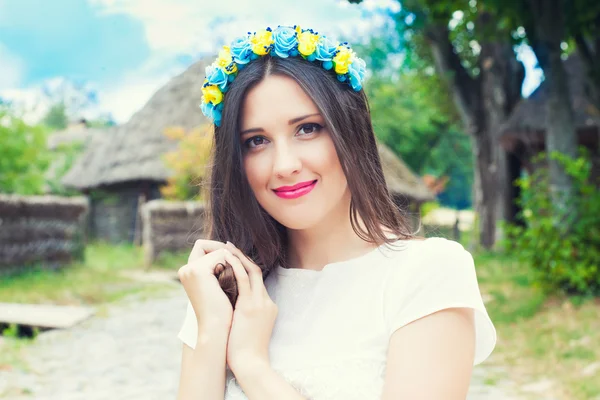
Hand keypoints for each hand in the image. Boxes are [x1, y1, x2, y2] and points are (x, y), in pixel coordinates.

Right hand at [177, 239, 233, 334]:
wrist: (216, 329)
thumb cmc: (221, 312)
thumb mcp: (218, 287)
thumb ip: (219, 270)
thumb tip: (232, 253)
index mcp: (188, 273)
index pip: (201, 247)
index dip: (217, 249)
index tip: (233, 258)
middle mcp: (185, 270)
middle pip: (204, 244)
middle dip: (223, 250)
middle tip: (238, 260)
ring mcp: (190, 270)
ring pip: (216, 250)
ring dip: (230, 258)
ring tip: (240, 271)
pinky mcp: (199, 272)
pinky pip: (221, 255)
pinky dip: (232, 263)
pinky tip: (239, 275)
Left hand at [223, 241, 277, 374]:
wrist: (251, 363)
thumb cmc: (246, 351)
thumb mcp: (251, 327)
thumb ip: (246, 313)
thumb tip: (232, 306)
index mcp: (268, 305)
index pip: (258, 279)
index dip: (246, 265)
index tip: (233, 257)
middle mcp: (266, 301)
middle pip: (256, 270)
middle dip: (243, 256)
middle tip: (229, 245)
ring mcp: (260, 302)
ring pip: (251, 270)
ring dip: (238, 256)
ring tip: (226, 247)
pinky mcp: (250, 306)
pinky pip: (243, 279)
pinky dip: (235, 266)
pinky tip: (225, 258)